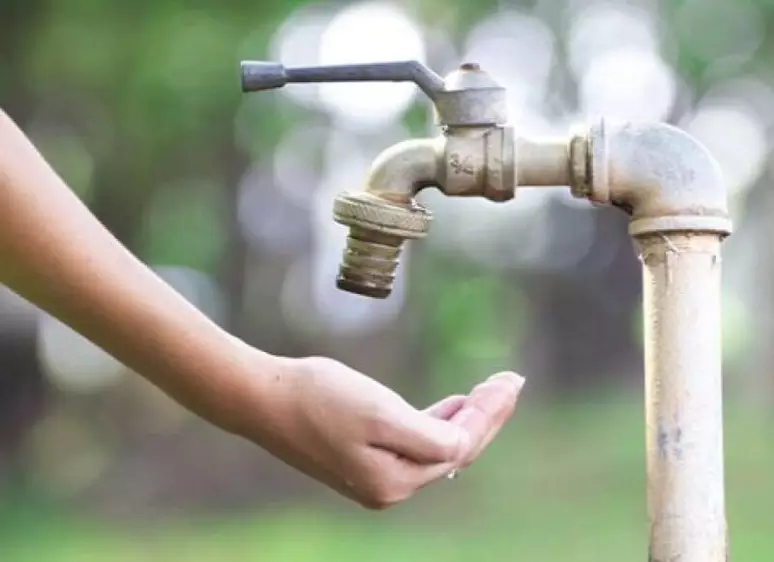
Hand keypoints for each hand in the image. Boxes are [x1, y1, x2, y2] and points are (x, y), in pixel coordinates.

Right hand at [240, 355, 524, 509]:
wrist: (264, 398)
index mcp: (396, 481)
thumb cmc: (319, 398)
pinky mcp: (363, 459)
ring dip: (464, 418)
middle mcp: (390, 487)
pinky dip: (437, 422)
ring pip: (436, 447)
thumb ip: (428, 435)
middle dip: (486, 416)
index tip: (511, 380)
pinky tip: (450, 407)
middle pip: (454, 451)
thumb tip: (464, 446)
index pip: (460, 446)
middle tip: (512, 382)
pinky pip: (414, 444)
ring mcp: (376, 476)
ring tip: (490, 392)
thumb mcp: (380, 413)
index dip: (489, 413)